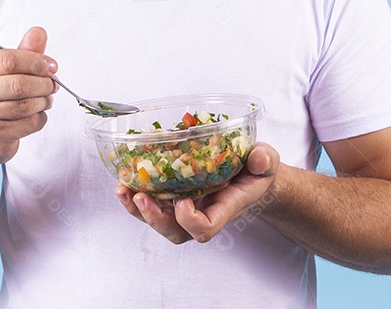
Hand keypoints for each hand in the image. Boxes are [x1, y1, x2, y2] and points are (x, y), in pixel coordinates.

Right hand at [0, 26, 56, 165]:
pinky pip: (29, 124)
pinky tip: (37, 114)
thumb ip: (22, 52)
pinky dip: (40, 118)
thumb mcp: (0, 71)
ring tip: (46, 98)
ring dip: (44, 101)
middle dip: (43, 83)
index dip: (35, 61)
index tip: (50, 66)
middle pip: (19, 84)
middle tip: (52, 84)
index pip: (8, 59)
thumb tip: (39, 33)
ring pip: (26, 105)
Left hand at [114, 143, 280, 243]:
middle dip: (155, 219)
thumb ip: (264, 160)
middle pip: (176, 232)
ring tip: (123, 191)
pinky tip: (124, 182)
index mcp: (225, 207)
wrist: (250, 174)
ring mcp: (187, 207)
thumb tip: (259, 158)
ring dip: (138, 210)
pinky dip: (135, 196)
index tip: (183, 201)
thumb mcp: (267, 162)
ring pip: (159, 222)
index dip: (190, 221)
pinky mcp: (175, 196)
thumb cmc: (257, 171)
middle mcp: (203, 212)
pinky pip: (152, 205)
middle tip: (141, 197)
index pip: (205, 228)